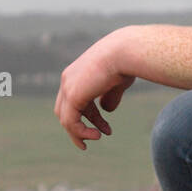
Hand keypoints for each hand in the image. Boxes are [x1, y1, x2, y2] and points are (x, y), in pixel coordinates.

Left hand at [54, 30, 135, 149]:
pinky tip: (97, 135)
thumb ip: (110, 96)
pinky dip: (81, 132)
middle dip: (80, 126)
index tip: (105, 128)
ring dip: (80, 133)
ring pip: (65, 119)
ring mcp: (68, 87)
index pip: (75, 101)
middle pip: (65, 111)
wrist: (124, 53)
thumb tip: (107, 109)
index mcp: (77, 74)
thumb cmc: (125, 63)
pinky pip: (70, 122)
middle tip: (96, 136)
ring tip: (97, 138)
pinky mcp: (72, 96)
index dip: (90, 117)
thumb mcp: (117, 83)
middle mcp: (68, 79)